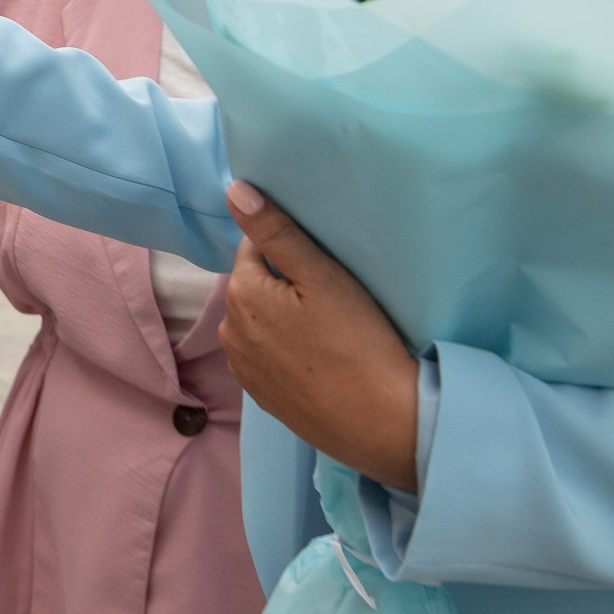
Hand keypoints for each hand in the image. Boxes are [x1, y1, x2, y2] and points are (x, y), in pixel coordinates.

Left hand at [220, 180, 420, 490]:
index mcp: (241, 294)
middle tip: (330, 296)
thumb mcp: (321, 275)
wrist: (383, 423)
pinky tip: (317, 357)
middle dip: (282, 283)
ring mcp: (243, 369)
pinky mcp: (262, 397)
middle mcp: (229, 331)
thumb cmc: (358, 341)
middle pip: (254, 286)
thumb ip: (275, 231)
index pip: (253, 249)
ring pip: (258, 322)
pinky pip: (266, 356)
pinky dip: (284, 350)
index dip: (287, 250)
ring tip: (326, 329)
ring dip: (281, 317)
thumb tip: (234, 190)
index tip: (320, 262)